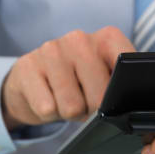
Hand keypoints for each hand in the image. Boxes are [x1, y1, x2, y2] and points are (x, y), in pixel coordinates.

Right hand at [2, 27, 135, 128]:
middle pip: (99, 97)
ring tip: (64, 101)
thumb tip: (125, 108)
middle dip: (93, 111)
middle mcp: (79, 39)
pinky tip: (47, 99)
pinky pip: (46, 108)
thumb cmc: (75, 84)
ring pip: (72, 106)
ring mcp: (51, 50)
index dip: (120, 95)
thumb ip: (120, 86)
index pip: (127, 68)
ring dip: (69, 113)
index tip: (114, 100)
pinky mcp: (27, 66)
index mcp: (106, 39)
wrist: (31, 83)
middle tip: (84, 103)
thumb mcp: (103, 80)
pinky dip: (48, 114)